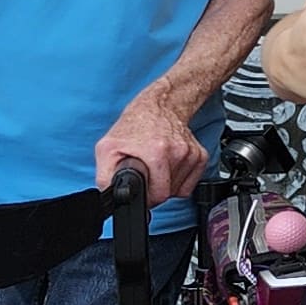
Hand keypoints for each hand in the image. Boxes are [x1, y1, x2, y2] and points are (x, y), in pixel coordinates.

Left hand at [93, 88, 208, 205]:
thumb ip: (105, 177)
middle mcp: (178, 153)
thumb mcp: (106, 149)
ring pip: (180, 189)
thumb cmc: (134, 125)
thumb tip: (110, 197)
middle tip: (146, 176)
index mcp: (157, 152)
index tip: (141, 188)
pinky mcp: (200, 156)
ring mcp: (191, 154)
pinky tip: (168, 166)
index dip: (146, 197)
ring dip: (167, 184)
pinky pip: (190, 183)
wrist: (158, 107)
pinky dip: (179, 179)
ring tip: (156, 167)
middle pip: (169, 193)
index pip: (158, 194)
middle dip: (155, 190)